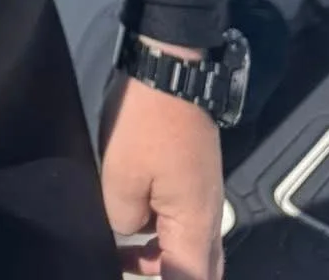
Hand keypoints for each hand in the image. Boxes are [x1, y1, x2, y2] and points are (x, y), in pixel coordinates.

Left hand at [98, 45, 226, 278]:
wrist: (170, 70)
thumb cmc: (145, 124)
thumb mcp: (119, 177)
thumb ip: (123, 219)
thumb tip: (129, 230)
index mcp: (196, 225)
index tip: (128, 275)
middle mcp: (209, 218)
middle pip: (199, 270)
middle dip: (167, 276)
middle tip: (126, 267)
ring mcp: (205, 196)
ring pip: (190, 246)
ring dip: (161, 256)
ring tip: (120, 250)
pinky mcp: (195, 178)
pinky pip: (184, 221)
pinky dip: (162, 232)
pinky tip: (132, 220)